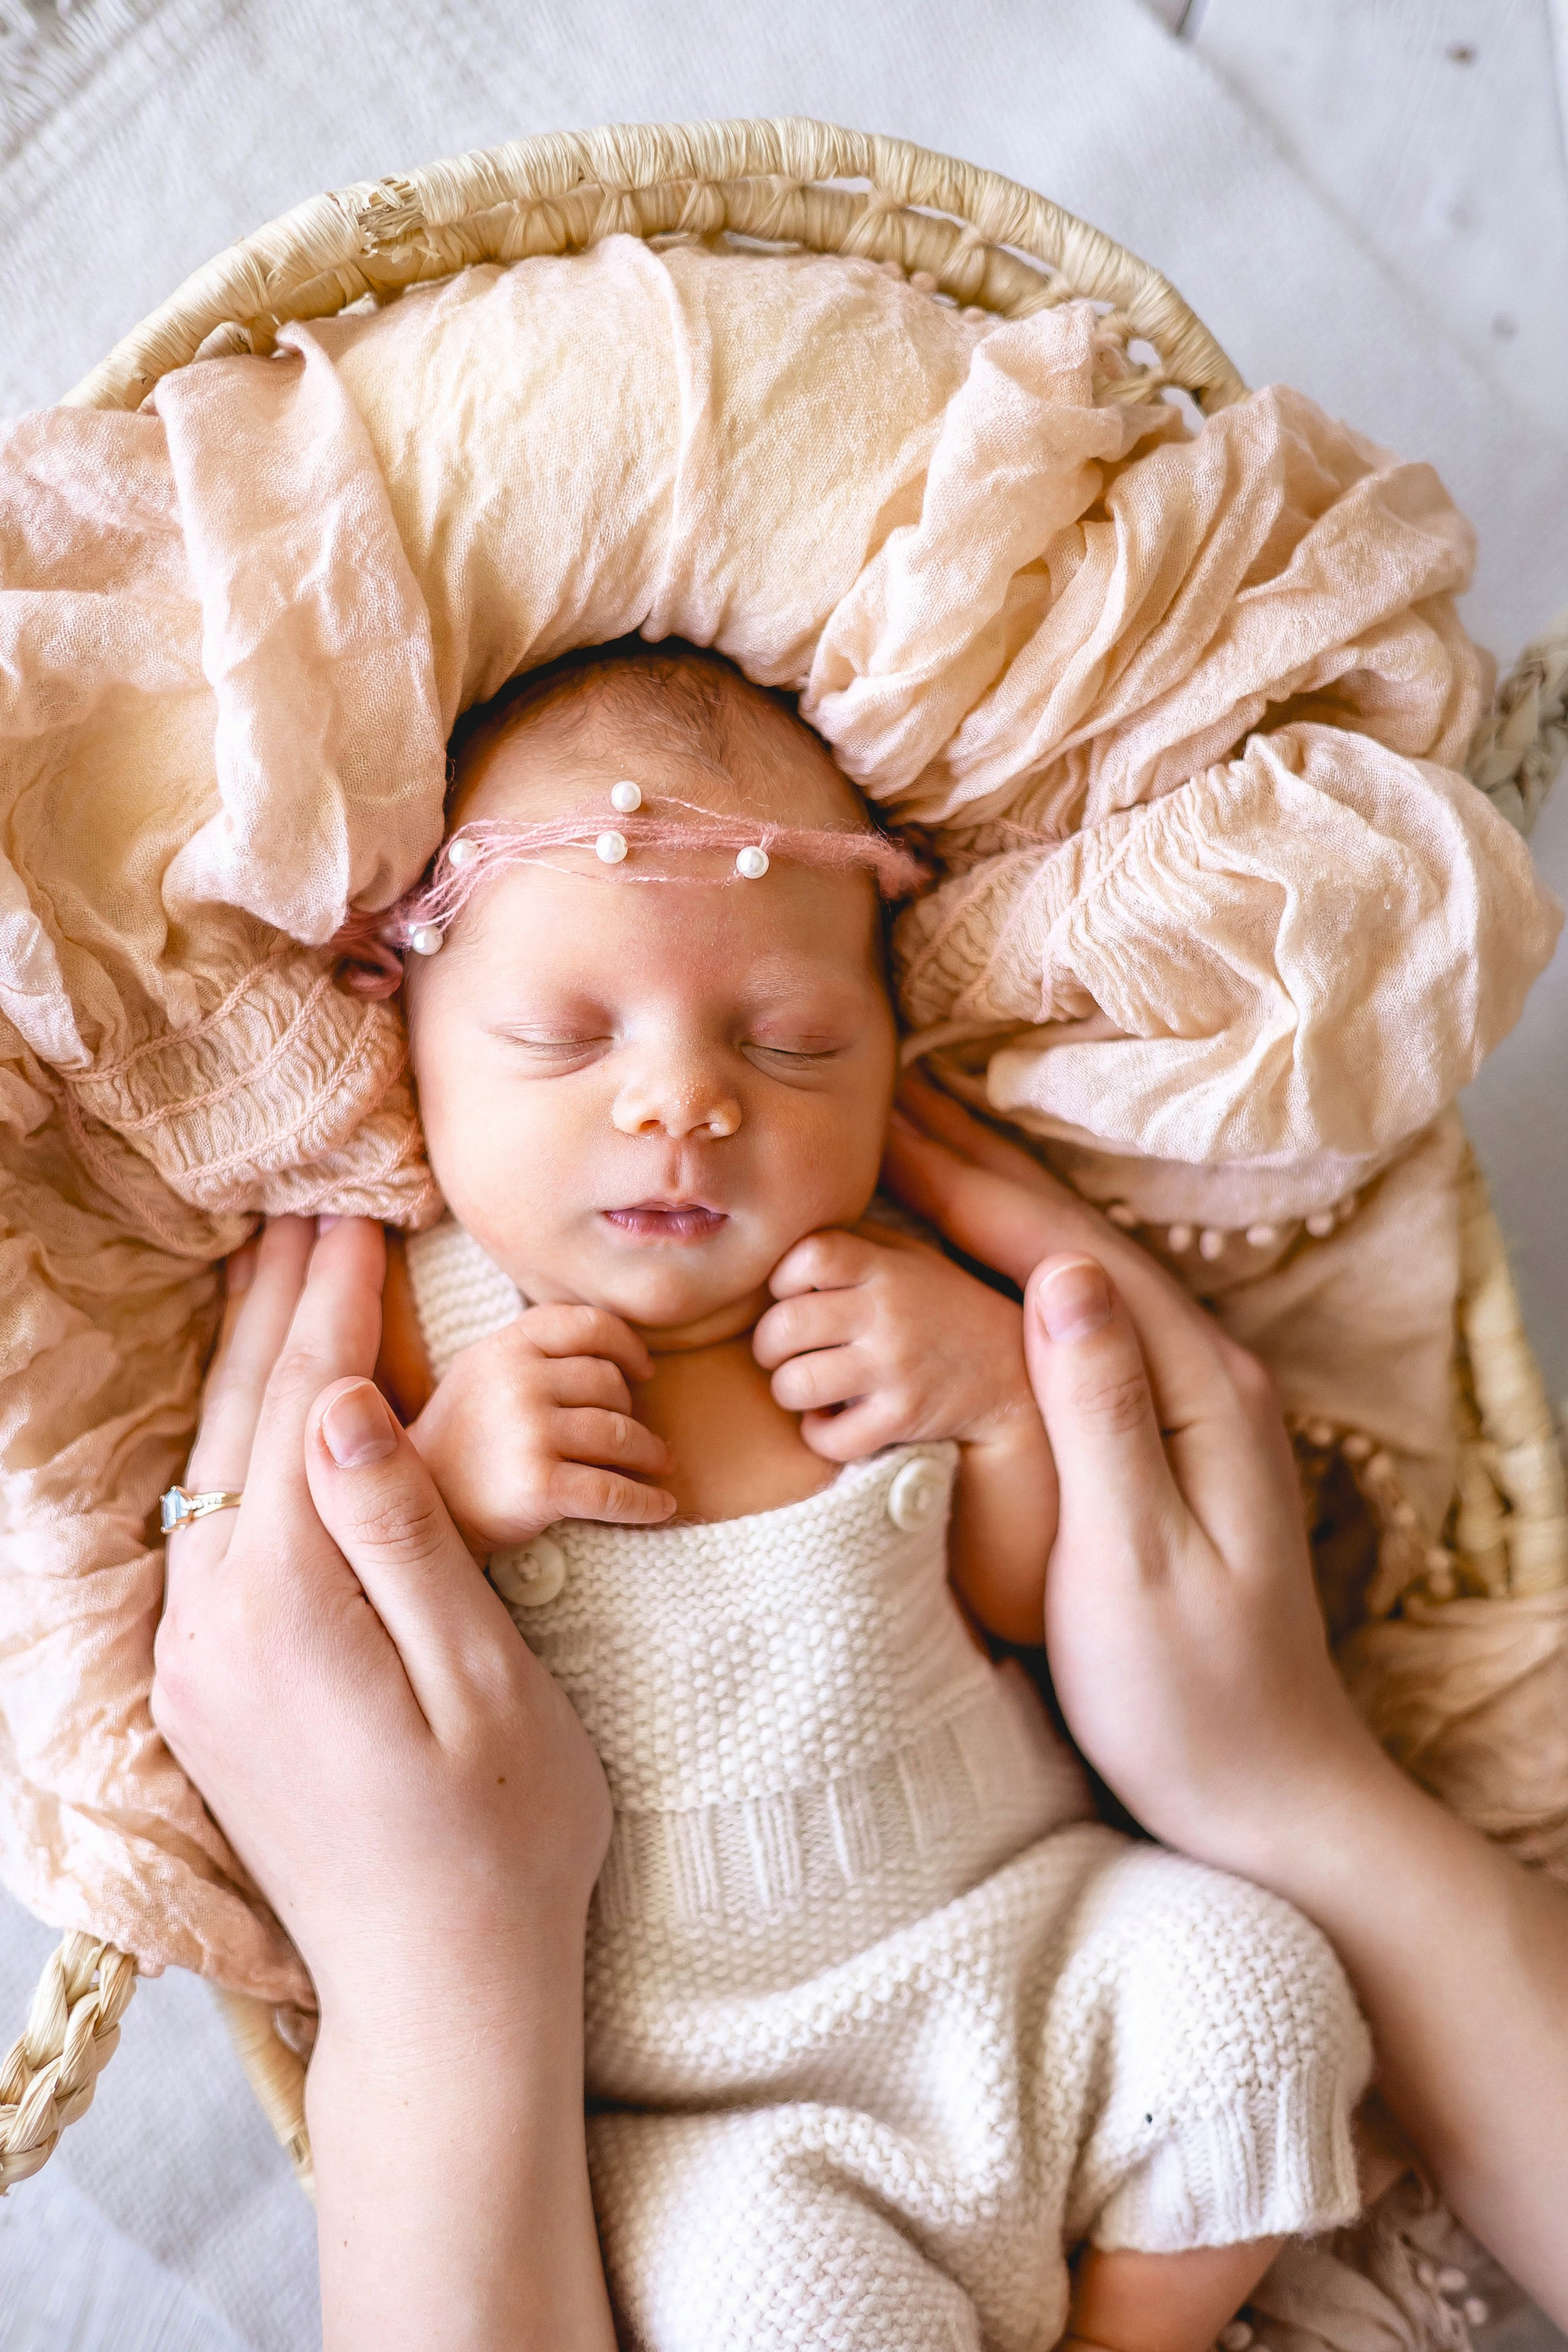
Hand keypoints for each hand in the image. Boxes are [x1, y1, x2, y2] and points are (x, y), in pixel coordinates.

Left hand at [152, 1215, 615, 2350]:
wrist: (439, 1990)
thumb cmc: (499, 1834)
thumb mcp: (479, 1676)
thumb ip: (404, 1535)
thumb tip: (343, 1408)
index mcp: (288, 1612)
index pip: (306, 1414)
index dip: (333, 1312)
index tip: (355, 1220)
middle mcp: (212, 1630)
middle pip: (240, 1431)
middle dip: (275, 1314)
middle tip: (304, 1216)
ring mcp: (197, 1669)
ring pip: (214, 1479)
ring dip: (250, 1376)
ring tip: (279, 1284)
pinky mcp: (207, 1698)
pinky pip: (212, 1536)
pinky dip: (241, 1454)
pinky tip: (264, 1420)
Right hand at [407, 1304, 675, 1554]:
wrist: (416, 1506)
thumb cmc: (465, 1438)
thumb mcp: (484, 1372)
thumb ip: (537, 1350)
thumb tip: (619, 1348)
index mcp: (505, 1346)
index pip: (588, 1325)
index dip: (627, 1346)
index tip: (643, 1371)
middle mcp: (516, 1381)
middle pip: (609, 1383)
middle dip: (630, 1411)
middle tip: (634, 1435)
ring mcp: (528, 1432)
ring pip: (620, 1434)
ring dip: (649, 1453)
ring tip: (657, 1464)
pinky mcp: (539, 1485)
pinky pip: (613, 1490)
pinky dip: (645, 1501)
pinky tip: (661, 1506)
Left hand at [753, 1224, 1037, 1460]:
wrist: (1011, 1374)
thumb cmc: (939, 1308)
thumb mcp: (907, 1258)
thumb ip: (852, 1245)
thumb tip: (781, 1240)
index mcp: (885, 1266)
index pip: (809, 1255)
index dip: (782, 1277)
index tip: (792, 1294)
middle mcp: (890, 1312)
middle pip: (784, 1325)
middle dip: (769, 1344)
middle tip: (783, 1351)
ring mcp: (897, 1367)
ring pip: (795, 1385)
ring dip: (788, 1390)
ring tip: (806, 1384)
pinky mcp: (904, 1417)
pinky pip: (828, 1437)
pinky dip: (818, 1433)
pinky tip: (832, 1419)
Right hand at [883, 1080, 1380, 1869]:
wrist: (1267, 1789)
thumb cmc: (1193, 1695)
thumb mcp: (1138, 1558)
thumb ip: (1104, 1413)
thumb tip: (1062, 1279)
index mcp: (1200, 1390)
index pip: (1067, 1256)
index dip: (973, 1186)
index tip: (889, 1124)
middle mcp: (1205, 1376)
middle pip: (1075, 1245)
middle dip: (982, 1170)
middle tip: (892, 1101)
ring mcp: (1191, 1408)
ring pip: (1077, 1277)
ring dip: (997, 1211)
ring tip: (919, 1155)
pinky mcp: (1167, 1443)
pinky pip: (1079, 1326)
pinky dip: (1014, 1276)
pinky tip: (976, 1269)